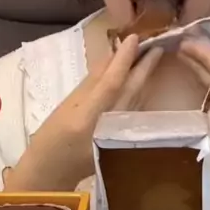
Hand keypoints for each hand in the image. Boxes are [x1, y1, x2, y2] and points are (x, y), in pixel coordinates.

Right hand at [5, 35, 162, 190]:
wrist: (54, 171)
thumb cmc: (52, 137)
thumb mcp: (67, 105)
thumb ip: (92, 81)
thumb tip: (112, 54)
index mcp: (87, 119)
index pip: (111, 83)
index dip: (124, 59)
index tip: (134, 38)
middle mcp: (108, 129)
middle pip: (133, 91)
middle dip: (146, 66)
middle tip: (157, 43)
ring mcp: (120, 138)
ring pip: (139, 101)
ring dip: (147, 78)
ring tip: (154, 56)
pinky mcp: (126, 142)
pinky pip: (137, 112)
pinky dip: (142, 94)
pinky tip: (147, 81)